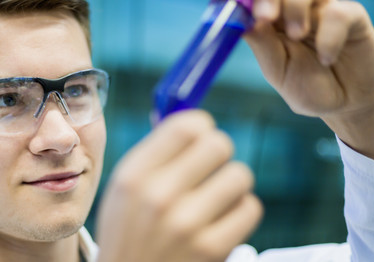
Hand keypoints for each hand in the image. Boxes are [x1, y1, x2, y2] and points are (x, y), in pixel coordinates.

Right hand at [96, 111, 261, 261]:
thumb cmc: (128, 232)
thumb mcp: (123, 190)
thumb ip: (154, 154)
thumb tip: (197, 123)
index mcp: (134, 176)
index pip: (186, 126)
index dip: (201, 127)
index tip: (200, 138)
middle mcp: (158, 196)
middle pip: (219, 144)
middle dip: (218, 153)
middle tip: (210, 167)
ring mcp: (187, 224)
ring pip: (240, 175)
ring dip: (232, 183)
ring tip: (216, 196)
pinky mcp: (212, 249)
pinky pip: (250, 208)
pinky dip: (240, 211)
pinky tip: (222, 219)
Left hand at [246, 0, 373, 117]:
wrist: (346, 106)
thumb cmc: (308, 87)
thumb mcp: (278, 72)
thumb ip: (263, 46)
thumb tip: (246, 23)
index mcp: (271, 20)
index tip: (243, 9)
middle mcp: (295, 9)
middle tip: (265, 17)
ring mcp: (323, 11)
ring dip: (296, 6)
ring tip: (297, 36)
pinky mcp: (353, 18)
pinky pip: (340, 13)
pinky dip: (330, 36)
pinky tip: (326, 58)